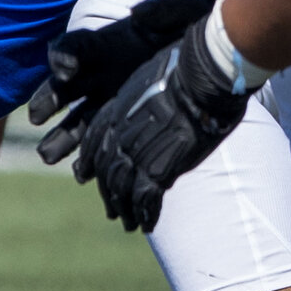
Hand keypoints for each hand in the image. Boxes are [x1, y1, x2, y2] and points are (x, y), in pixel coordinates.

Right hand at [29, 0, 229, 164]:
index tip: (65, 69)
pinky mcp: (122, 120)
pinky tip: (84, 173)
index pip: (75, 47)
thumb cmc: (186, 23)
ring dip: (60, 138)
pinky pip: (100, 141)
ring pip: (75, 120)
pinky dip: (90, 158)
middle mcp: (97, 74)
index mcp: (105, 45)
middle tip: (38, 116)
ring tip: (48, 156)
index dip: (64, 56)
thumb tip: (140, 14)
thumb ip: (161, 9)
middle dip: (48, 101)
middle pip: (64, 88)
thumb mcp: (177, 9)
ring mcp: (107, 100)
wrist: (206, 48)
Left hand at [70, 16, 251, 232]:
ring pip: (121, 187)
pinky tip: (146, 224)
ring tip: (127, 223)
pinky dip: (143, 213)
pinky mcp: (159, 166)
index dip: (91, 162)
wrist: (204, 72)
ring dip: (123, 208)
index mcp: (117, 109)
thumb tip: (154, 102)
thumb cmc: (188, 65)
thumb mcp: (153, 76)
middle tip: (112, 210)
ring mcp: (138, 149)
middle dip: (108, 192)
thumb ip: (146, 95)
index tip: (87, 175)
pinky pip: (144, 197)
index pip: (94, 142)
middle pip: (106, 169)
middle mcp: (121, 131)